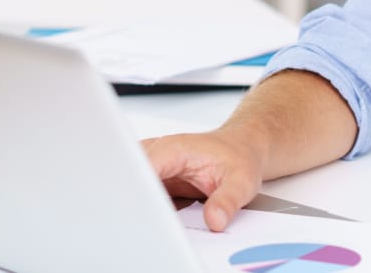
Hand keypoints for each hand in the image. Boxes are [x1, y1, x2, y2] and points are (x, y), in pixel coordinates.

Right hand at [141, 130, 264, 231]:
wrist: (241, 148)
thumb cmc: (240, 158)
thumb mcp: (241, 182)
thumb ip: (227, 201)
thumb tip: (214, 220)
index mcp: (174, 149)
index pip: (141, 167)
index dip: (136, 189)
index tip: (140, 210)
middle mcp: (159, 153)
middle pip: (128, 175)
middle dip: (130, 198)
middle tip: (143, 221)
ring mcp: (154, 164)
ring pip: (130, 182)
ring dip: (135, 201)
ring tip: (148, 219)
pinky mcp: (154, 176)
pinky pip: (139, 191)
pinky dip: (143, 205)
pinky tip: (153, 216)